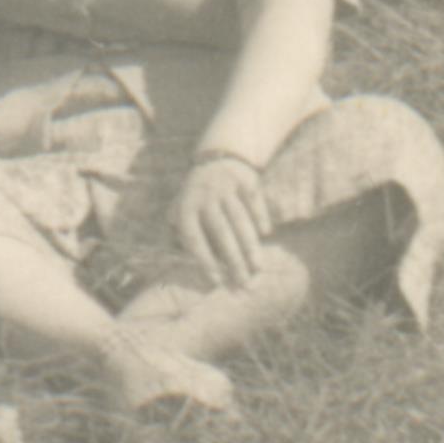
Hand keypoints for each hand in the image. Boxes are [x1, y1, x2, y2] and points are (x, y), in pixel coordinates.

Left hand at [168, 150, 281, 290]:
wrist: (217, 159)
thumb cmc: (197, 197)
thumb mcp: (180, 210)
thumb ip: (178, 235)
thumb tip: (179, 266)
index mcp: (186, 207)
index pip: (194, 238)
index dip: (204, 260)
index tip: (217, 281)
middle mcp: (204, 196)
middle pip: (221, 232)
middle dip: (234, 260)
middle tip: (244, 283)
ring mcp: (225, 186)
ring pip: (240, 219)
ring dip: (250, 245)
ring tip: (258, 267)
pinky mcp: (244, 179)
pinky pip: (254, 201)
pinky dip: (260, 217)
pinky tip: (266, 234)